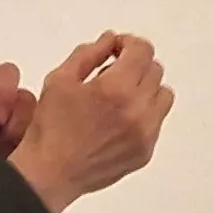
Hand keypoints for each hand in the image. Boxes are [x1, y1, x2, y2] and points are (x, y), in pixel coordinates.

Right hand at [7, 33, 173, 212]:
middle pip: (155, 70)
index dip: (129, 44)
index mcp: (116, 88)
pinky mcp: (145, 151)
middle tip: (113, 73)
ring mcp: (145, 133)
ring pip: (163, 95)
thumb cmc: (50, 127)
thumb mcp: (60, 79)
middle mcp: (137, 110)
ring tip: (121, 96)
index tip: (116, 50)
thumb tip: (111, 40)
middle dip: (136, 65)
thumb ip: (89, 53)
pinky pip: (157, 122)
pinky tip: (119, 119)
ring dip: (146, 89)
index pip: (143, 50)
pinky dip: (144, 113)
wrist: (50, 172)